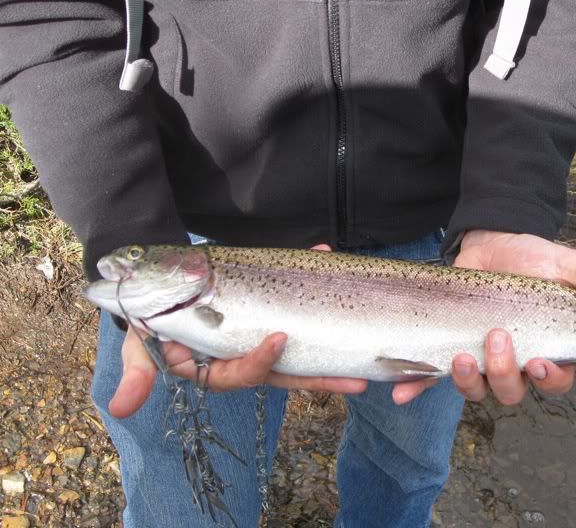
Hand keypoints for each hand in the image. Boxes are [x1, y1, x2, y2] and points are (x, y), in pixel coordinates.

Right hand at [108, 244, 367, 418]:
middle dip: (320, 379)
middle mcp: (244, 355)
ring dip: (331, 349)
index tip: (279, 339)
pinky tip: (324, 253)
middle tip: (357, 381)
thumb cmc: (147, 319)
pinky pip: (290, 302)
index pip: (244, 374)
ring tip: (367, 355)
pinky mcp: (265, 312)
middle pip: (286, 373)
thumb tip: (122, 409)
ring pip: (298, 349)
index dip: (262, 362)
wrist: (152, 284)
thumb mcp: (138, 347)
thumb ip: (138, 374)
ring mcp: (258, 336)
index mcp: (217, 367)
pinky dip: (308, 277)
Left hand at [392, 229, 575, 405]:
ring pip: (477, 389)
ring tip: (461, 357)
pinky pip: (432, 375)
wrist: (492, 240)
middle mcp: (514, 361)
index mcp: (546, 347)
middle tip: (497, 340)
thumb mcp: (566, 265)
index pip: (555, 380)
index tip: (541, 361)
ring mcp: (480, 357)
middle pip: (513, 391)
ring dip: (467, 382)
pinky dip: (417, 385)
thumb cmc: (534, 256)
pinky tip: (400, 392)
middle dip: (506, 375)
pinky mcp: (448, 347)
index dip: (550, 379)